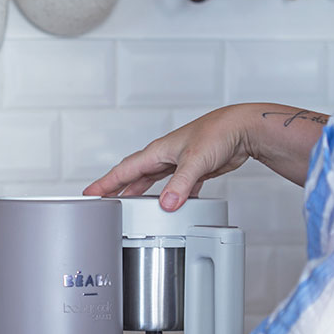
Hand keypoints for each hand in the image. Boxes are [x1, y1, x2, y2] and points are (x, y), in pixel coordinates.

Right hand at [83, 105, 252, 209]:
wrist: (243, 128)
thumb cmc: (219, 132)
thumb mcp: (196, 161)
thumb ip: (180, 185)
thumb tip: (166, 205)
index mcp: (159, 151)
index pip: (125, 169)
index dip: (106, 182)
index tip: (90, 193)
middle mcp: (166, 155)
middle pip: (134, 174)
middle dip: (117, 187)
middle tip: (102, 200)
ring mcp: (180, 162)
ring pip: (153, 180)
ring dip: (141, 192)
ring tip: (129, 204)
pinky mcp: (195, 170)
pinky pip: (177, 186)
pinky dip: (171, 196)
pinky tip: (171, 205)